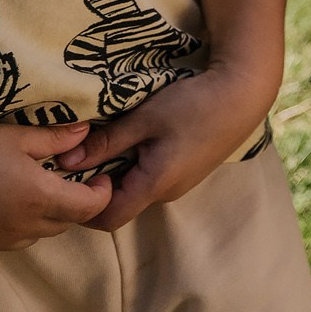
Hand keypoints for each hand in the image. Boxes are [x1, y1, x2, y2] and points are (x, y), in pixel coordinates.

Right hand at [0, 119, 112, 259]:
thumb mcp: (12, 136)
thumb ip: (54, 139)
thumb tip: (85, 133)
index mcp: (39, 199)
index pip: (90, 208)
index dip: (102, 193)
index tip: (100, 178)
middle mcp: (20, 229)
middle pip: (63, 224)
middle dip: (72, 204)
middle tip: (66, 181)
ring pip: (30, 236)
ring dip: (39, 218)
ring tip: (26, 192)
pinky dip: (5, 228)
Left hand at [48, 63, 276, 231]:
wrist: (245, 92)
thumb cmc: (195, 104)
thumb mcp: (144, 118)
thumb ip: (105, 142)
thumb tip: (65, 163)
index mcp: (155, 185)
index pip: (106, 219)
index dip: (83, 205)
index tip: (74, 175)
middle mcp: (168, 193)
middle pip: (120, 205)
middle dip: (97, 186)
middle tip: (82, 156)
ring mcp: (181, 183)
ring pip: (136, 191)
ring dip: (117, 174)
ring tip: (109, 142)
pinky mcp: (188, 170)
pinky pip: (152, 179)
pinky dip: (136, 166)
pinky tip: (137, 139)